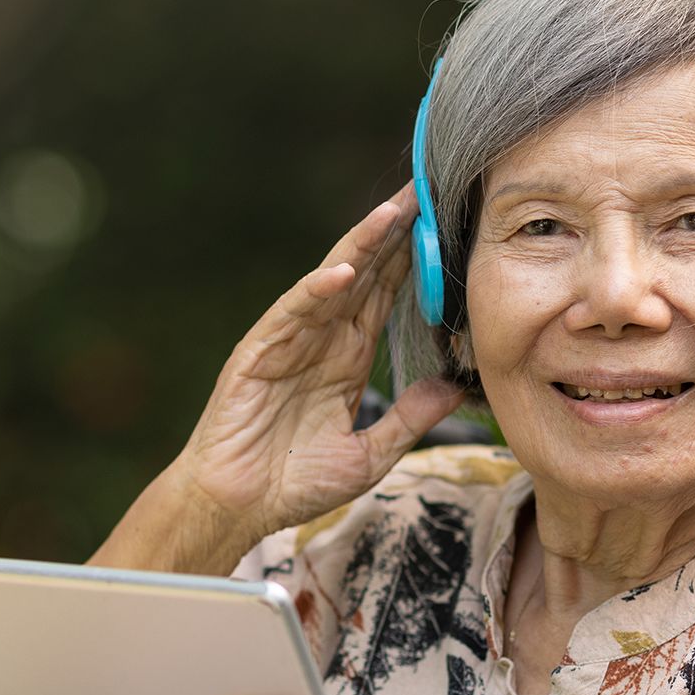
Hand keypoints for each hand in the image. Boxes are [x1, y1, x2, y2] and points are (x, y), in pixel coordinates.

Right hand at [171, 184, 464, 544]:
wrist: (239, 507)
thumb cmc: (294, 483)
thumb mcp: (370, 454)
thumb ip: (410, 419)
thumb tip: (455, 387)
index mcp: (347, 357)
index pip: (386, 295)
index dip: (413, 260)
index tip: (444, 223)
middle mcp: (322, 340)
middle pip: (365, 274)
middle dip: (394, 233)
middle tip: (425, 187)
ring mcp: (290, 342)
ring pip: (332, 282)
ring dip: (361, 247)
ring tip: (394, 212)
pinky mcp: (259, 354)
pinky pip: (292, 315)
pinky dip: (316, 292)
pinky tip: (343, 272)